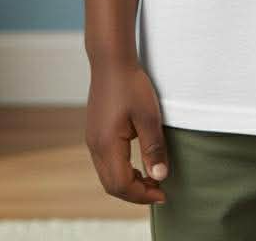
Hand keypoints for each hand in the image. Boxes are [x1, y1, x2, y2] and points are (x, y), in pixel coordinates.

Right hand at [84, 58, 168, 204]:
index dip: (142, 195)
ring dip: (128, 183)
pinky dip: (121, 171)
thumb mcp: (148, 116)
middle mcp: (95, 146)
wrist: (111, 60)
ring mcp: (92, 139)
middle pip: (112, 185)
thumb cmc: (131, 84)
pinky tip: (136, 164)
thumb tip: (160, 177)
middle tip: (158, 190)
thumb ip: (153, 148)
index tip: (163, 193)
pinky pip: (105, 163)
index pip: (121, 185)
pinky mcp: (94, 132)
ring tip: (150, 179)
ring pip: (107, 175)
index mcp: (106, 145)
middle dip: (135, 193)